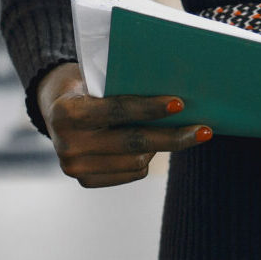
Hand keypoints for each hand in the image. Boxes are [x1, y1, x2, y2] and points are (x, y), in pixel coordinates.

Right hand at [36, 62, 211, 187]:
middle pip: (133, 142)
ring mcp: (74, 167)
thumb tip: (176, 98)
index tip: (179, 103)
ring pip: (137, 162)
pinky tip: (154, 146)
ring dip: (162, 147)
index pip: (117, 110)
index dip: (149, 107)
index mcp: (67, 112)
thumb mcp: (98, 78)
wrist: (55, 107)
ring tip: (180, 132)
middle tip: (205, 130)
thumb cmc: (88, 84)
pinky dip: (147, 159)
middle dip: (173, 136)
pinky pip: (131, 173)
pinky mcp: (85, 181)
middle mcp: (67, 144)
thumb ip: (124, 87)